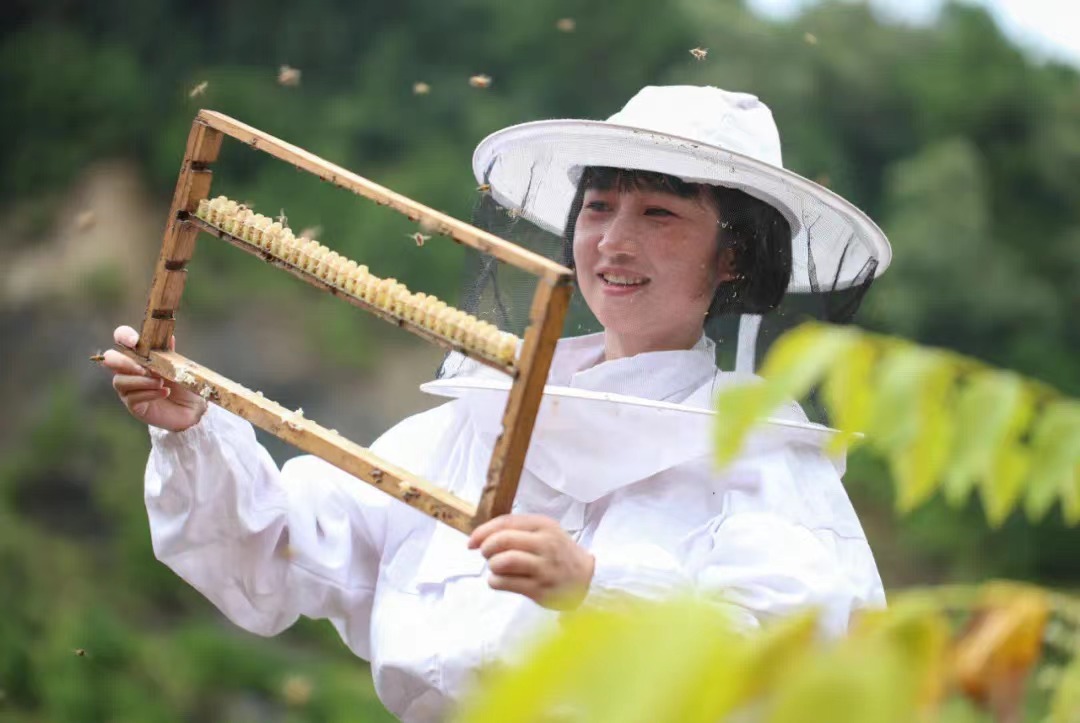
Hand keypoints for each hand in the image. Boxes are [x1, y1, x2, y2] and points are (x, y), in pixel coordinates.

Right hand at [101, 325, 207, 431]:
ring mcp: (128, 388)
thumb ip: (169, 354)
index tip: (135, 342)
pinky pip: (132, 398)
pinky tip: (164, 392)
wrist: (191, 407)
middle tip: (143, 369)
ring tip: (161, 383)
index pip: (121, 338)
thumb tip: (169, 337)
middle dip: (124, 362)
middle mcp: (128, 370)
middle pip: (110, 359)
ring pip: (120, 381)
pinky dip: (150, 393)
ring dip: (142, 381)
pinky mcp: (133, 405)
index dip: (124, 336)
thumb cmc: (182, 383)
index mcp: (138, 355)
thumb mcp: (178, 366)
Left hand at [468, 514, 594, 609]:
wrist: (587, 577)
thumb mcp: (544, 531)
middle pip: (502, 541)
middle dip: (486, 548)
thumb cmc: (558, 552)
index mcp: (543, 525)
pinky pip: (506, 583)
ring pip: (503, 562)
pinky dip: (495, 581)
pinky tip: (500, 581)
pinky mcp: (540, 589)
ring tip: (496, 568)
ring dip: (492, 566)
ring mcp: (543, 567)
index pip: (505, 522)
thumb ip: (516, 529)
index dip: (483, 531)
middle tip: (486, 554)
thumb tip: (480, 536)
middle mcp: (545, 544)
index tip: (472, 541)